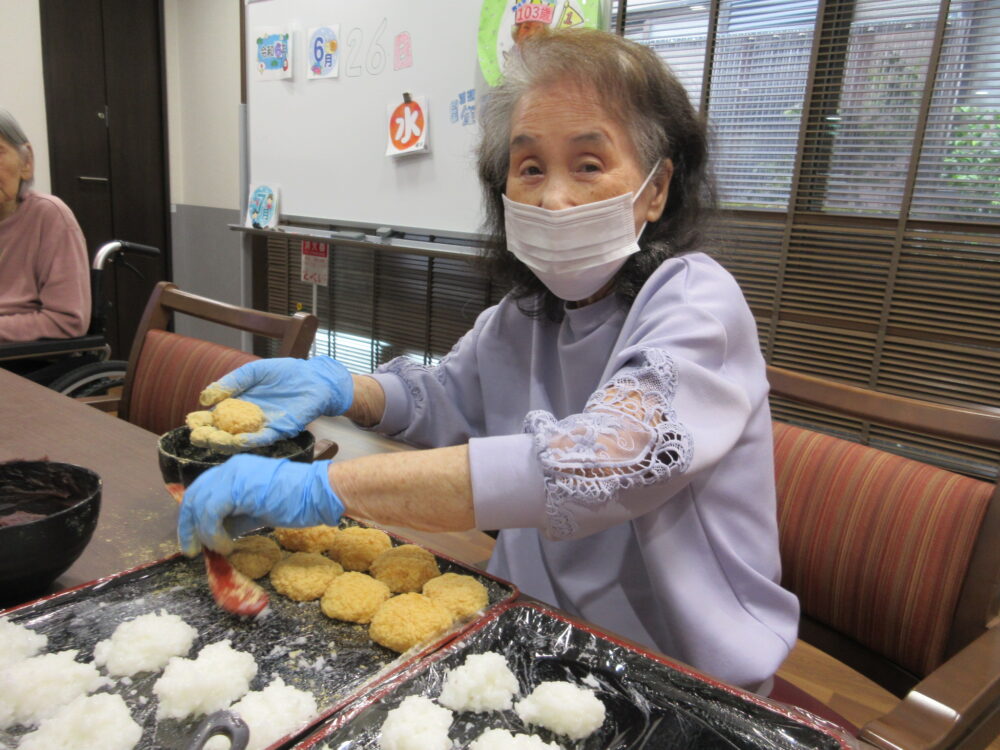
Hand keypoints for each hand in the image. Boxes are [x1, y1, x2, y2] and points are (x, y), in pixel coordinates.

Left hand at [177, 455, 342, 555]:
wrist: (317, 493)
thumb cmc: (296, 502)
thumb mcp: (257, 510)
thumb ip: (235, 517)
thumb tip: (217, 534)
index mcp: (235, 470)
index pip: (202, 490)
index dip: (193, 516)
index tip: (193, 539)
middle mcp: (230, 468)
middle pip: (194, 496)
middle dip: (188, 526)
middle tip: (192, 549)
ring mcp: (232, 475)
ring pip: (199, 505)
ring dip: (203, 532)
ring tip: (218, 548)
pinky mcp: (236, 488)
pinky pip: (210, 513)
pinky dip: (212, 533)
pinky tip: (226, 545)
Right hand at [198, 357, 353, 449]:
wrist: (313, 378)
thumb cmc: (284, 373)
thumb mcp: (253, 372)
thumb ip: (232, 382)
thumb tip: (205, 397)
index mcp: (237, 405)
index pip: (213, 417)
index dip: (201, 421)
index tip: (190, 422)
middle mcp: (247, 420)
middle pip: (223, 432)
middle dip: (209, 436)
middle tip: (197, 436)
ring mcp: (262, 427)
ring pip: (240, 440)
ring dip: (225, 442)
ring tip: (212, 441)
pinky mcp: (279, 430)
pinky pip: (263, 439)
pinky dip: (250, 441)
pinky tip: (238, 440)